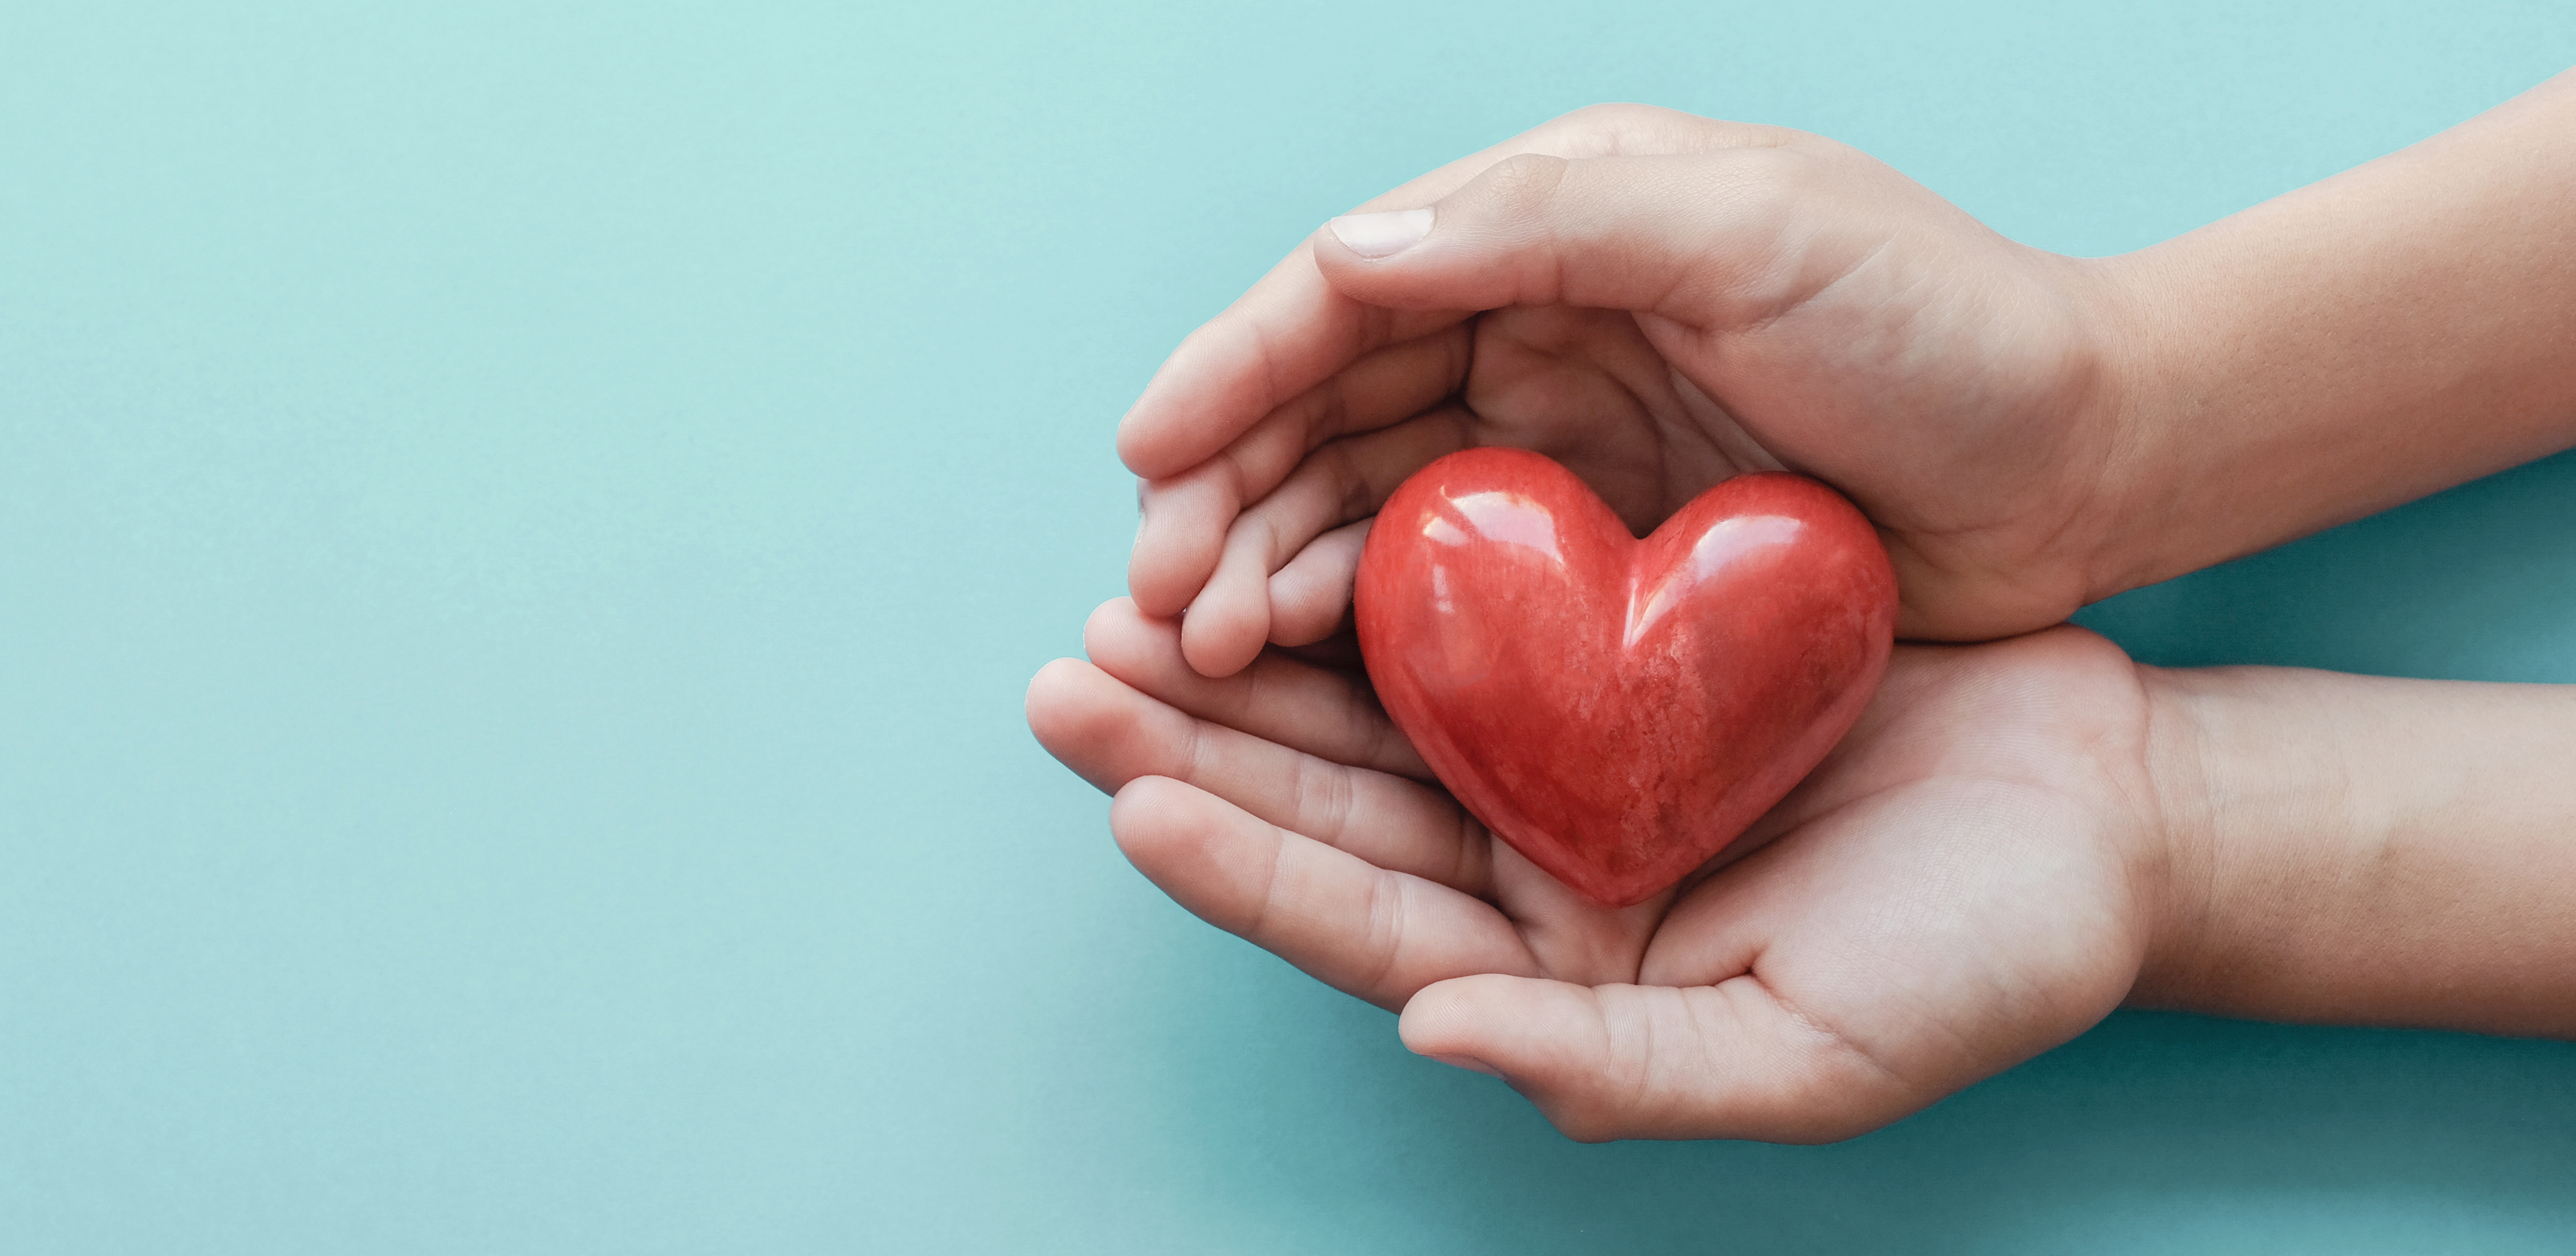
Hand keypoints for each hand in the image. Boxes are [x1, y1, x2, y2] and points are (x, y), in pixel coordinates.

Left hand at [1025, 599, 2175, 1141]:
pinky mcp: (1611, 665)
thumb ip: (1618, 1065)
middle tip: (1066, 677)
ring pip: (1365, 712)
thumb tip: (1434, 1033)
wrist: (2109, 814)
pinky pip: (1462, 624)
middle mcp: (1533, 878)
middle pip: (1325, 811)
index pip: (1362, 927)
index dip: (1243, 867)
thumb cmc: (1987, 957)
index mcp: (1557, 979)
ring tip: (1120, 607)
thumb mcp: (1810, 1051)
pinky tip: (1282, 536)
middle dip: (1187, 746)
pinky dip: (1368, 582)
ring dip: (1242, 663)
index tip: (1132, 797)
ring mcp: (1566, 767)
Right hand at [1122, 105, 2145, 675]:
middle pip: (1327, 407)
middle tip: (1154, 600)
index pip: (1349, 290)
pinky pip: (1440, 586)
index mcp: (1558, 219)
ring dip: (1266, 569)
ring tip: (1203, 650)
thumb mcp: (1757, 231)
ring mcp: (1560, 443)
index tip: (1145, 455)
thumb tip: (1344, 254)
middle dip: (1223, 497)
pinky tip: (1300, 668)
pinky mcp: (1595, 554)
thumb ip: (1552, 224)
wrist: (2095, 461)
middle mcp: (1535, 322)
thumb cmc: (1947, 325)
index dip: (1232, 369)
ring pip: (1362, 503)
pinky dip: (1357, 623)